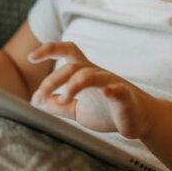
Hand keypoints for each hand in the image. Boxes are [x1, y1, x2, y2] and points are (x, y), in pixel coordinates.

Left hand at [27, 41, 152, 140]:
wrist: (141, 120)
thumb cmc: (109, 112)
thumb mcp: (78, 110)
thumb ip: (59, 105)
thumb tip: (38, 101)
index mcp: (85, 73)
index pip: (67, 51)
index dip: (49, 50)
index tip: (31, 57)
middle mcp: (97, 73)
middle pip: (72, 67)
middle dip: (52, 81)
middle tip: (37, 98)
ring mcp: (112, 83)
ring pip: (90, 75)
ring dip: (73, 86)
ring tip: (62, 100)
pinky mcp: (126, 98)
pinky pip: (119, 90)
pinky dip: (113, 90)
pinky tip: (107, 93)